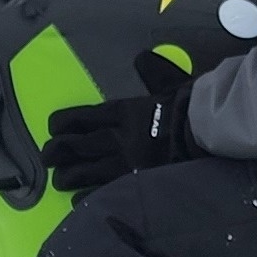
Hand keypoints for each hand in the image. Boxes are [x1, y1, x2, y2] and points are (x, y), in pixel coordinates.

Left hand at [41, 51, 196, 192]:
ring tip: (60, 180)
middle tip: (48, 157)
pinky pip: (98, 193)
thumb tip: (142, 58)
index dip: (62, 123)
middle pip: (72, 145)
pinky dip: (84, 197)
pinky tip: (78, 199)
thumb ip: (152, 71)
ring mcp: (122, 163)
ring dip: (65, 177)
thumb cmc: (191, 109)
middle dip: (55, 152)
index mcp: (122, 111)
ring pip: (80, 172)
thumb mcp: (170, 82)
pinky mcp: (131, 183)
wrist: (208, 135)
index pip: (80, 117)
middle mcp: (116, 137)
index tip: (53, 127)